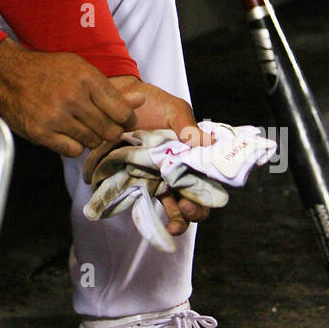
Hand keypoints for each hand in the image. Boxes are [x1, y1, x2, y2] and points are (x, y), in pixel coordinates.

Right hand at [0, 39, 137, 156]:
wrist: (9, 74)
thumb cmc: (49, 71)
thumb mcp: (81, 70)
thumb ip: (111, 89)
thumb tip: (142, 100)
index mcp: (87, 78)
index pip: (122, 112)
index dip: (126, 120)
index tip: (122, 121)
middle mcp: (73, 97)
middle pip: (109, 131)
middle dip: (110, 132)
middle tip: (101, 126)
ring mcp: (56, 116)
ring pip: (92, 142)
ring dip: (90, 137)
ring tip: (79, 125)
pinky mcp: (42, 132)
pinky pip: (72, 150)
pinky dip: (73, 145)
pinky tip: (65, 132)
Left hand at [105, 76, 214, 236]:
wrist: (119, 100)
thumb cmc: (152, 104)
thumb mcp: (174, 111)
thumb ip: (188, 128)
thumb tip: (209, 142)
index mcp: (192, 157)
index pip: (207, 184)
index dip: (208, 197)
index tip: (203, 197)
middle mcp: (176, 171)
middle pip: (191, 201)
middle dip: (192, 212)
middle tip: (187, 209)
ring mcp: (156, 178)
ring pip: (170, 205)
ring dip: (175, 219)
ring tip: (173, 227)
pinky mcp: (135, 179)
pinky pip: (143, 198)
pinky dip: (145, 208)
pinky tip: (147, 213)